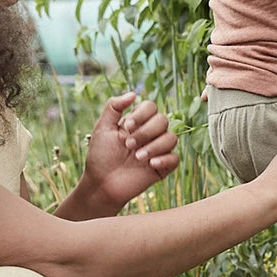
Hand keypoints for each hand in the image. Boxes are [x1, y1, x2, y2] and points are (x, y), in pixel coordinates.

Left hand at [81, 92, 178, 212]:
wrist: (101, 184)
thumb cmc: (100, 156)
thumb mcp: (102, 128)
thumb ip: (113, 107)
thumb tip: (133, 93)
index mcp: (137, 122)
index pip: (151, 107)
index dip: (142, 114)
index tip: (127, 126)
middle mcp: (150, 134)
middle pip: (163, 120)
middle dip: (145, 132)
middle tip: (128, 145)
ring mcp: (157, 150)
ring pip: (171, 138)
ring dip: (154, 146)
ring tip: (137, 157)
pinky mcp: (162, 167)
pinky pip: (175, 158)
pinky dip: (164, 159)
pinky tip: (150, 165)